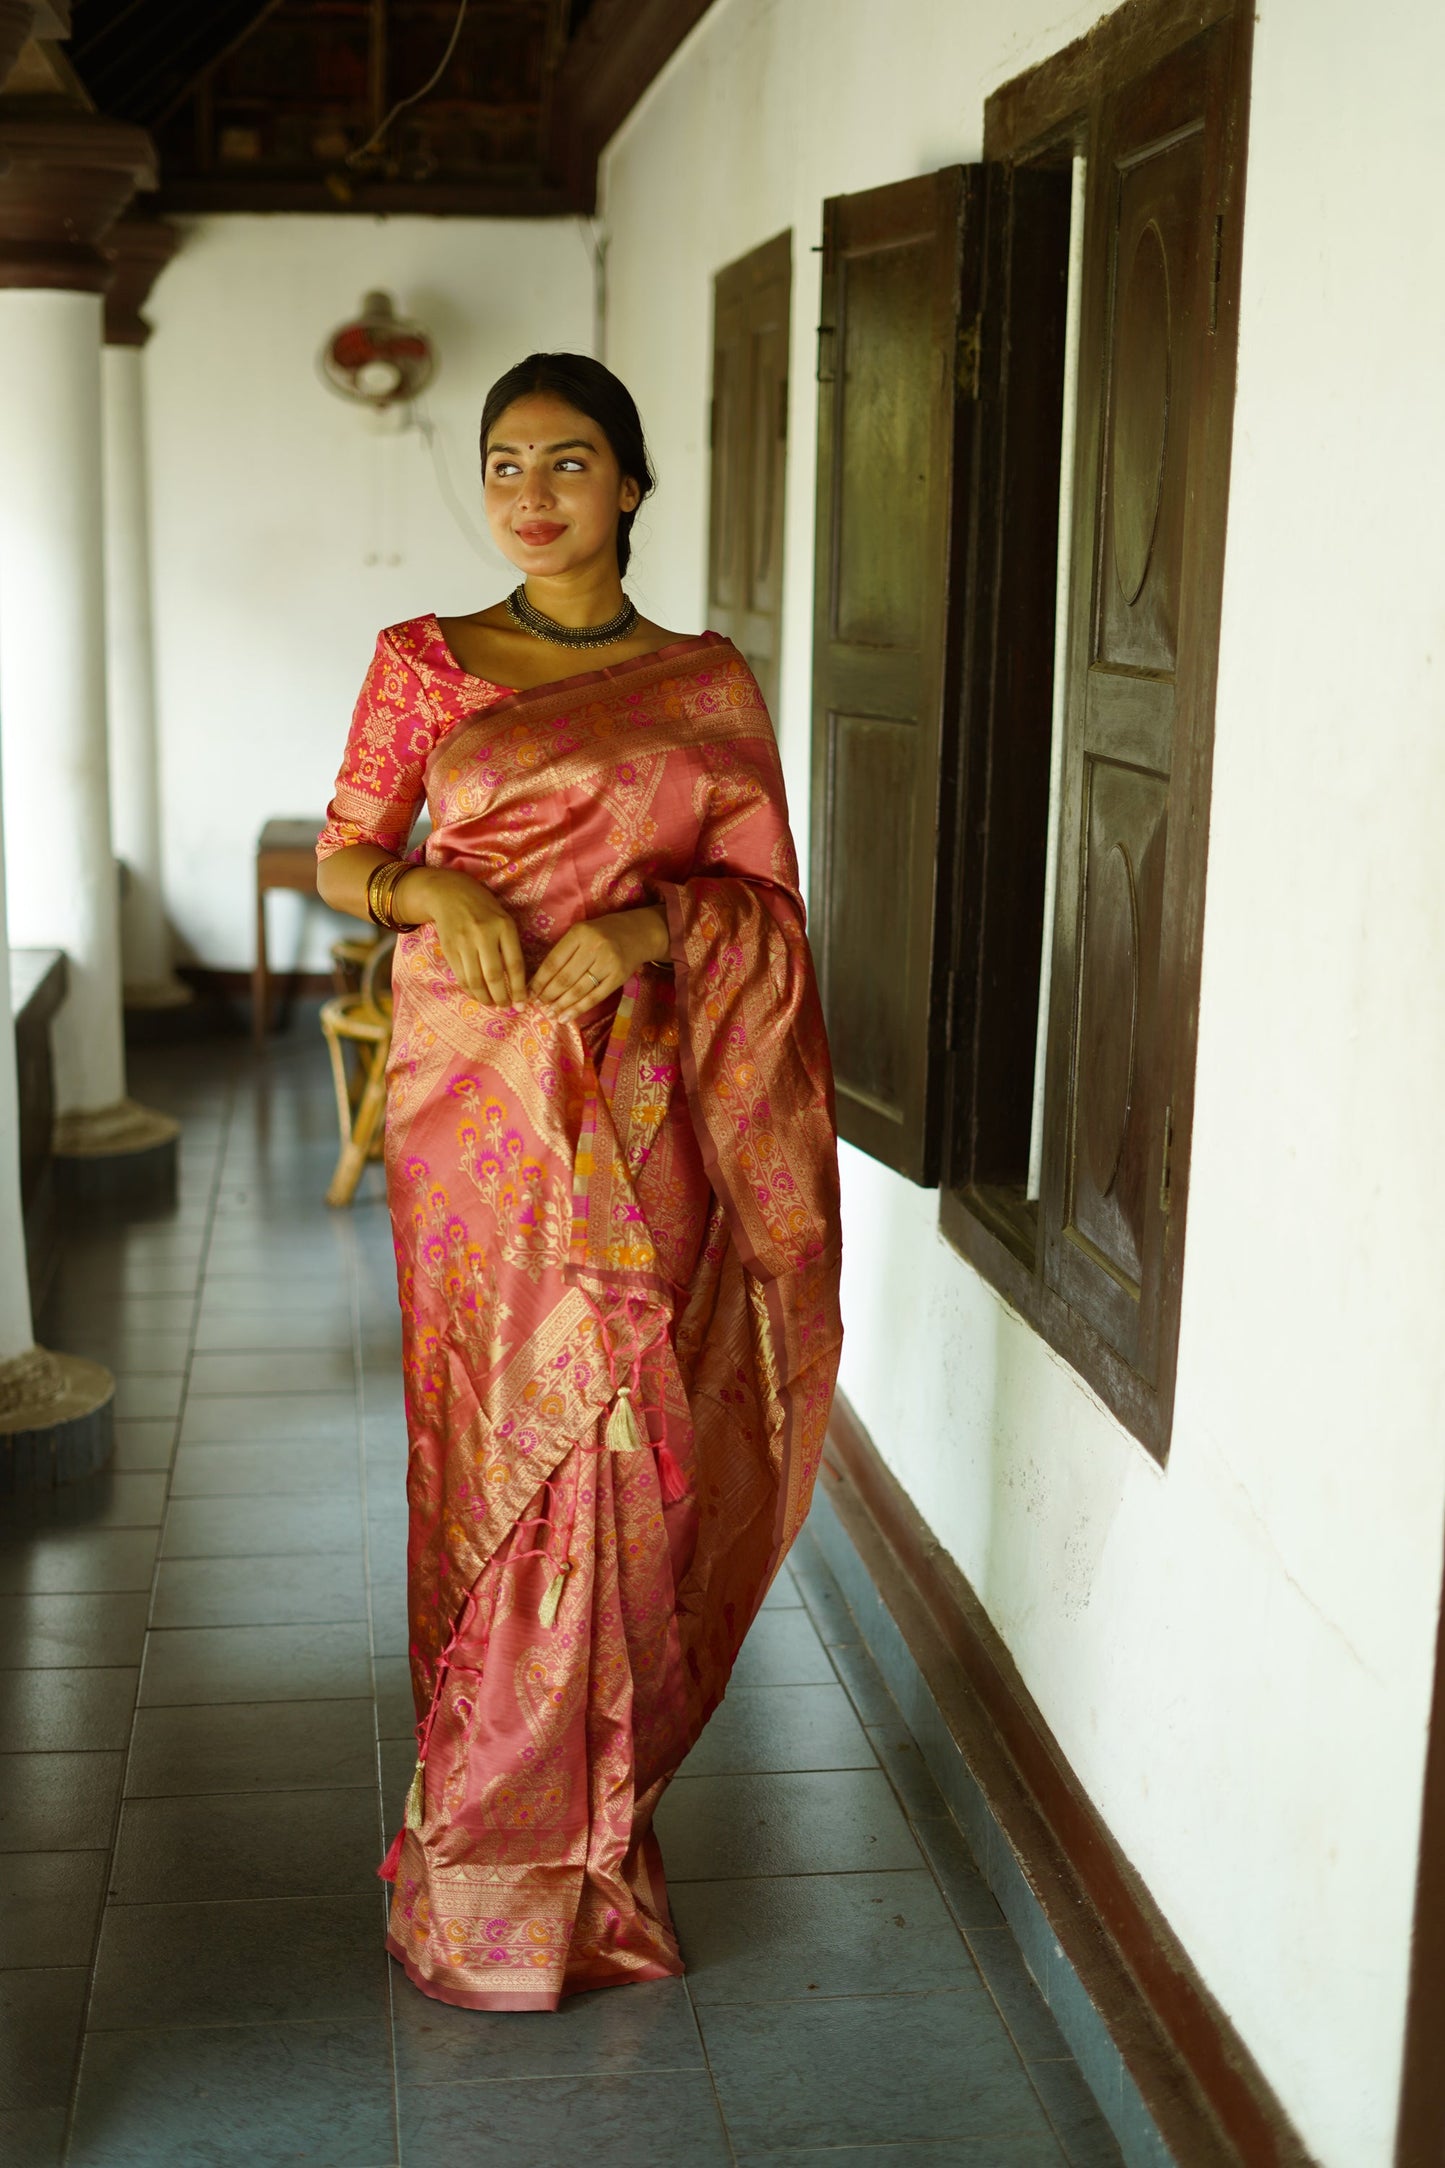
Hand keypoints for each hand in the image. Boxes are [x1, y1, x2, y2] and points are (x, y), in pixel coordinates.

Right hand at [395, 866, 525, 1004]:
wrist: (449, 894)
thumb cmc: (483, 909)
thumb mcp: (503, 920)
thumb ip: (510, 946)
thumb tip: (518, 982)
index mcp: (504, 926)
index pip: (515, 965)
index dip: (519, 989)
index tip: (523, 1003)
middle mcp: (484, 934)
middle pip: (494, 976)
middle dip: (502, 997)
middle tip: (507, 1007)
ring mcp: (464, 942)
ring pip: (475, 980)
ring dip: (485, 998)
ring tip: (492, 1003)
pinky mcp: (449, 948)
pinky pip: (461, 977)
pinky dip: (470, 990)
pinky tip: (477, 994)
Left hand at [529, 907, 669, 1023]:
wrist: (640, 932)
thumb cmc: (603, 933)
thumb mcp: (582, 933)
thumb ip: (564, 952)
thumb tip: (540, 981)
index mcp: (579, 933)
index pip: (553, 961)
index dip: (539, 980)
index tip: (528, 993)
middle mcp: (594, 946)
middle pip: (565, 977)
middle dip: (548, 994)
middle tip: (538, 1005)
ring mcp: (608, 962)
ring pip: (579, 990)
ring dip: (561, 1004)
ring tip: (550, 1013)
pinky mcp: (618, 977)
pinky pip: (594, 997)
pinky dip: (578, 1009)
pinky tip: (566, 1017)